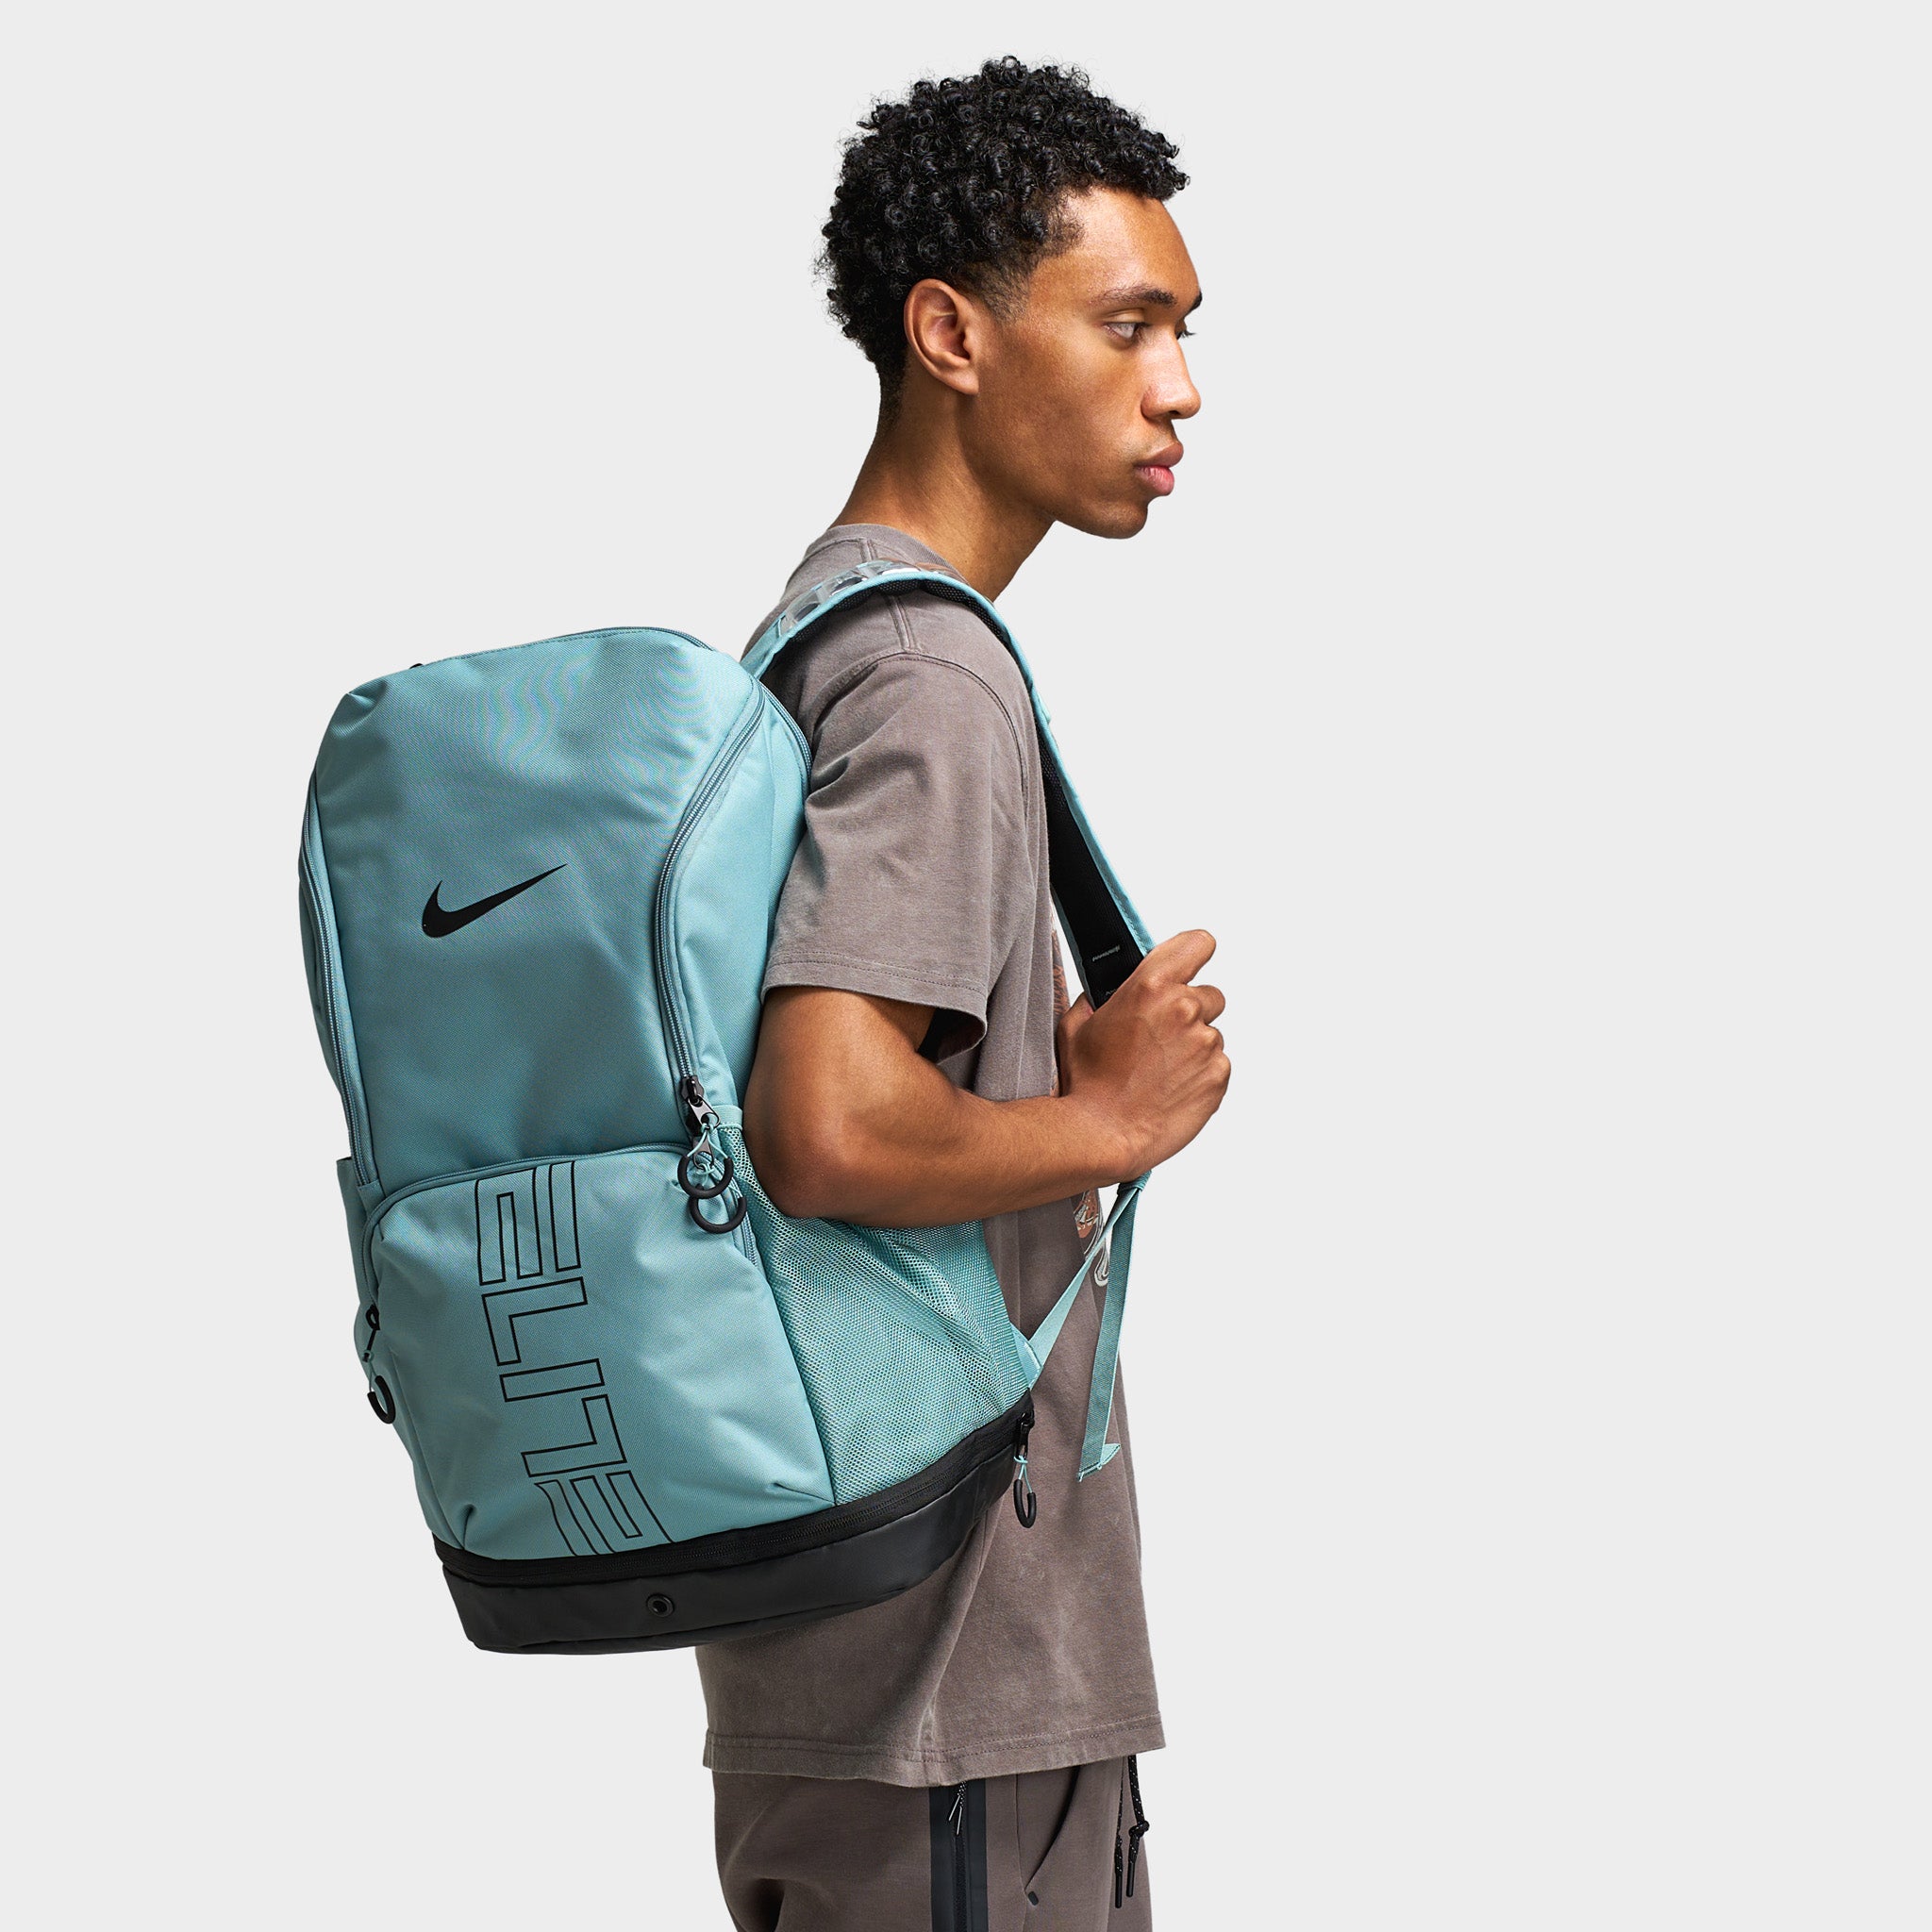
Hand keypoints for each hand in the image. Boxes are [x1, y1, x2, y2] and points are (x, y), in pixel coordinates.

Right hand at [1056, 929, 1230, 1180]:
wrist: (1103, 1135)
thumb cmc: (1087, 1086)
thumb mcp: (1075, 1027)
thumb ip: (1097, 999)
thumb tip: (1104, 995)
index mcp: (1149, 987)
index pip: (1197, 944)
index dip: (1193, 954)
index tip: (1188, 965)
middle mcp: (1183, 1009)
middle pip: (1207, 995)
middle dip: (1188, 1011)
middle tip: (1158, 1038)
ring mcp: (1206, 1043)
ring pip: (1210, 1034)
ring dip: (1191, 1047)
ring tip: (1158, 1071)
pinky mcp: (1219, 1075)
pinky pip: (1217, 1064)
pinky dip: (1200, 1074)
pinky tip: (1170, 1088)